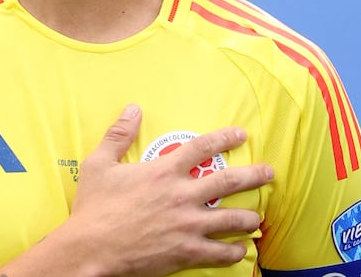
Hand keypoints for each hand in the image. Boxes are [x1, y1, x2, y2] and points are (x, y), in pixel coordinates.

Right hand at [57, 104, 273, 276]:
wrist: (90, 249)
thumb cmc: (93, 208)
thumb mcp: (99, 164)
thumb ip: (118, 135)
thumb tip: (133, 109)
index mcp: (164, 171)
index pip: (202, 147)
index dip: (225, 137)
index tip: (241, 134)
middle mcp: (182, 195)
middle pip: (229, 181)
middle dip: (254, 175)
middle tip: (269, 172)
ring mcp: (187, 225)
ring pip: (232, 219)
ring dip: (249, 217)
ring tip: (257, 218)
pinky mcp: (186, 252)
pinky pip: (220, 252)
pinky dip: (234, 252)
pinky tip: (240, 250)